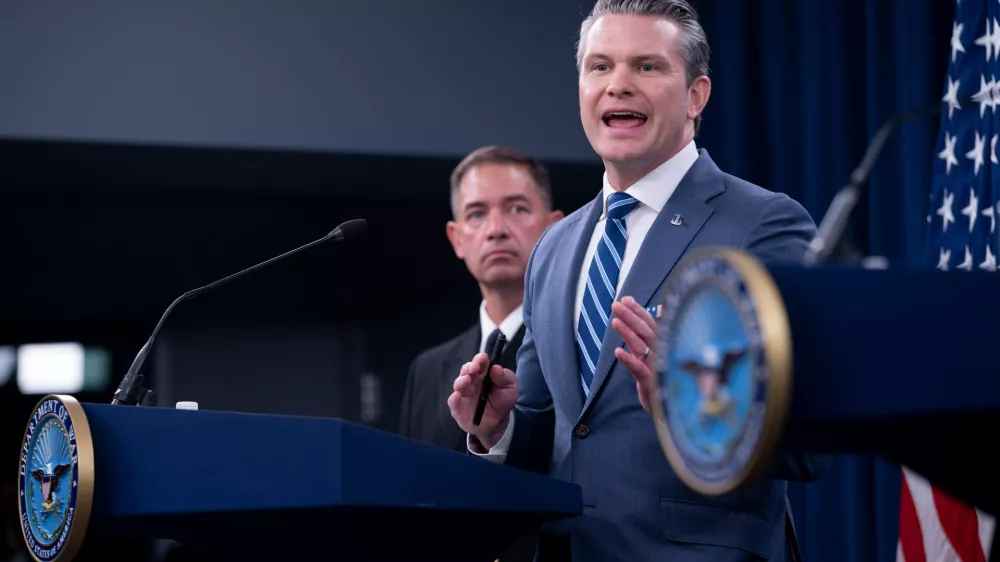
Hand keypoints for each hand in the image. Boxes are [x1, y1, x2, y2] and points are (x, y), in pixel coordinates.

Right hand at [447, 352, 517, 448]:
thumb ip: (506, 378)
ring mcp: (464, 394)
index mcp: (484, 374)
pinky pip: (453, 402)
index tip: (482, 358)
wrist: (499, 424)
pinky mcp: (458, 408)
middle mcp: (472, 382)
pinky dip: (453, 398)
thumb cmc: (503, 402)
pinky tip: (457, 396)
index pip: (480, 363)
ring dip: (461, 380)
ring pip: (458, 384)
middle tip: (474, 368)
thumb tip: (496, 368)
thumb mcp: (510, 388)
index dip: (480, 359)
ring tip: (466, 380)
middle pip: (466, 370)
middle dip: (469, 367)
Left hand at [611, 296, 658, 412]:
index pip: (650, 323)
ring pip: (642, 347)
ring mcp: (656, 367)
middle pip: (645, 331)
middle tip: (616, 305)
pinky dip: (629, 361)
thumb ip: (642, 333)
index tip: (626, 299)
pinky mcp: (651, 383)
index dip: (638, 311)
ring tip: (615, 322)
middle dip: (631, 316)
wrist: (668, 408)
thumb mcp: (649, 355)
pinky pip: (640, 370)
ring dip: (628, 333)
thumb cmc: (657, 378)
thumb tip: (642, 306)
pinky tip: (618, 353)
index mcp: (659, 345)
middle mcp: (659, 353)